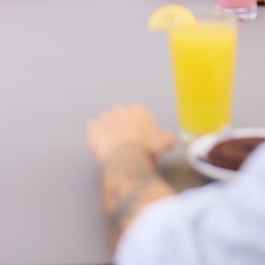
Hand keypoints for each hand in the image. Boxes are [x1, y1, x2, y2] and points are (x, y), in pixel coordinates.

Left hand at [88, 106, 178, 251]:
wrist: (126, 155)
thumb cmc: (145, 148)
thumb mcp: (165, 143)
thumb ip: (168, 138)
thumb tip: (171, 140)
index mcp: (139, 110)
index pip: (141, 118)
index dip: (143, 132)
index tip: (144, 143)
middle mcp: (121, 109)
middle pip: (124, 120)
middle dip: (126, 131)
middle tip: (130, 147)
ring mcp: (105, 117)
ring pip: (109, 125)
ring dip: (111, 134)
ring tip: (117, 150)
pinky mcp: (93, 127)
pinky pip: (94, 131)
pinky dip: (97, 138)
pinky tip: (103, 148)